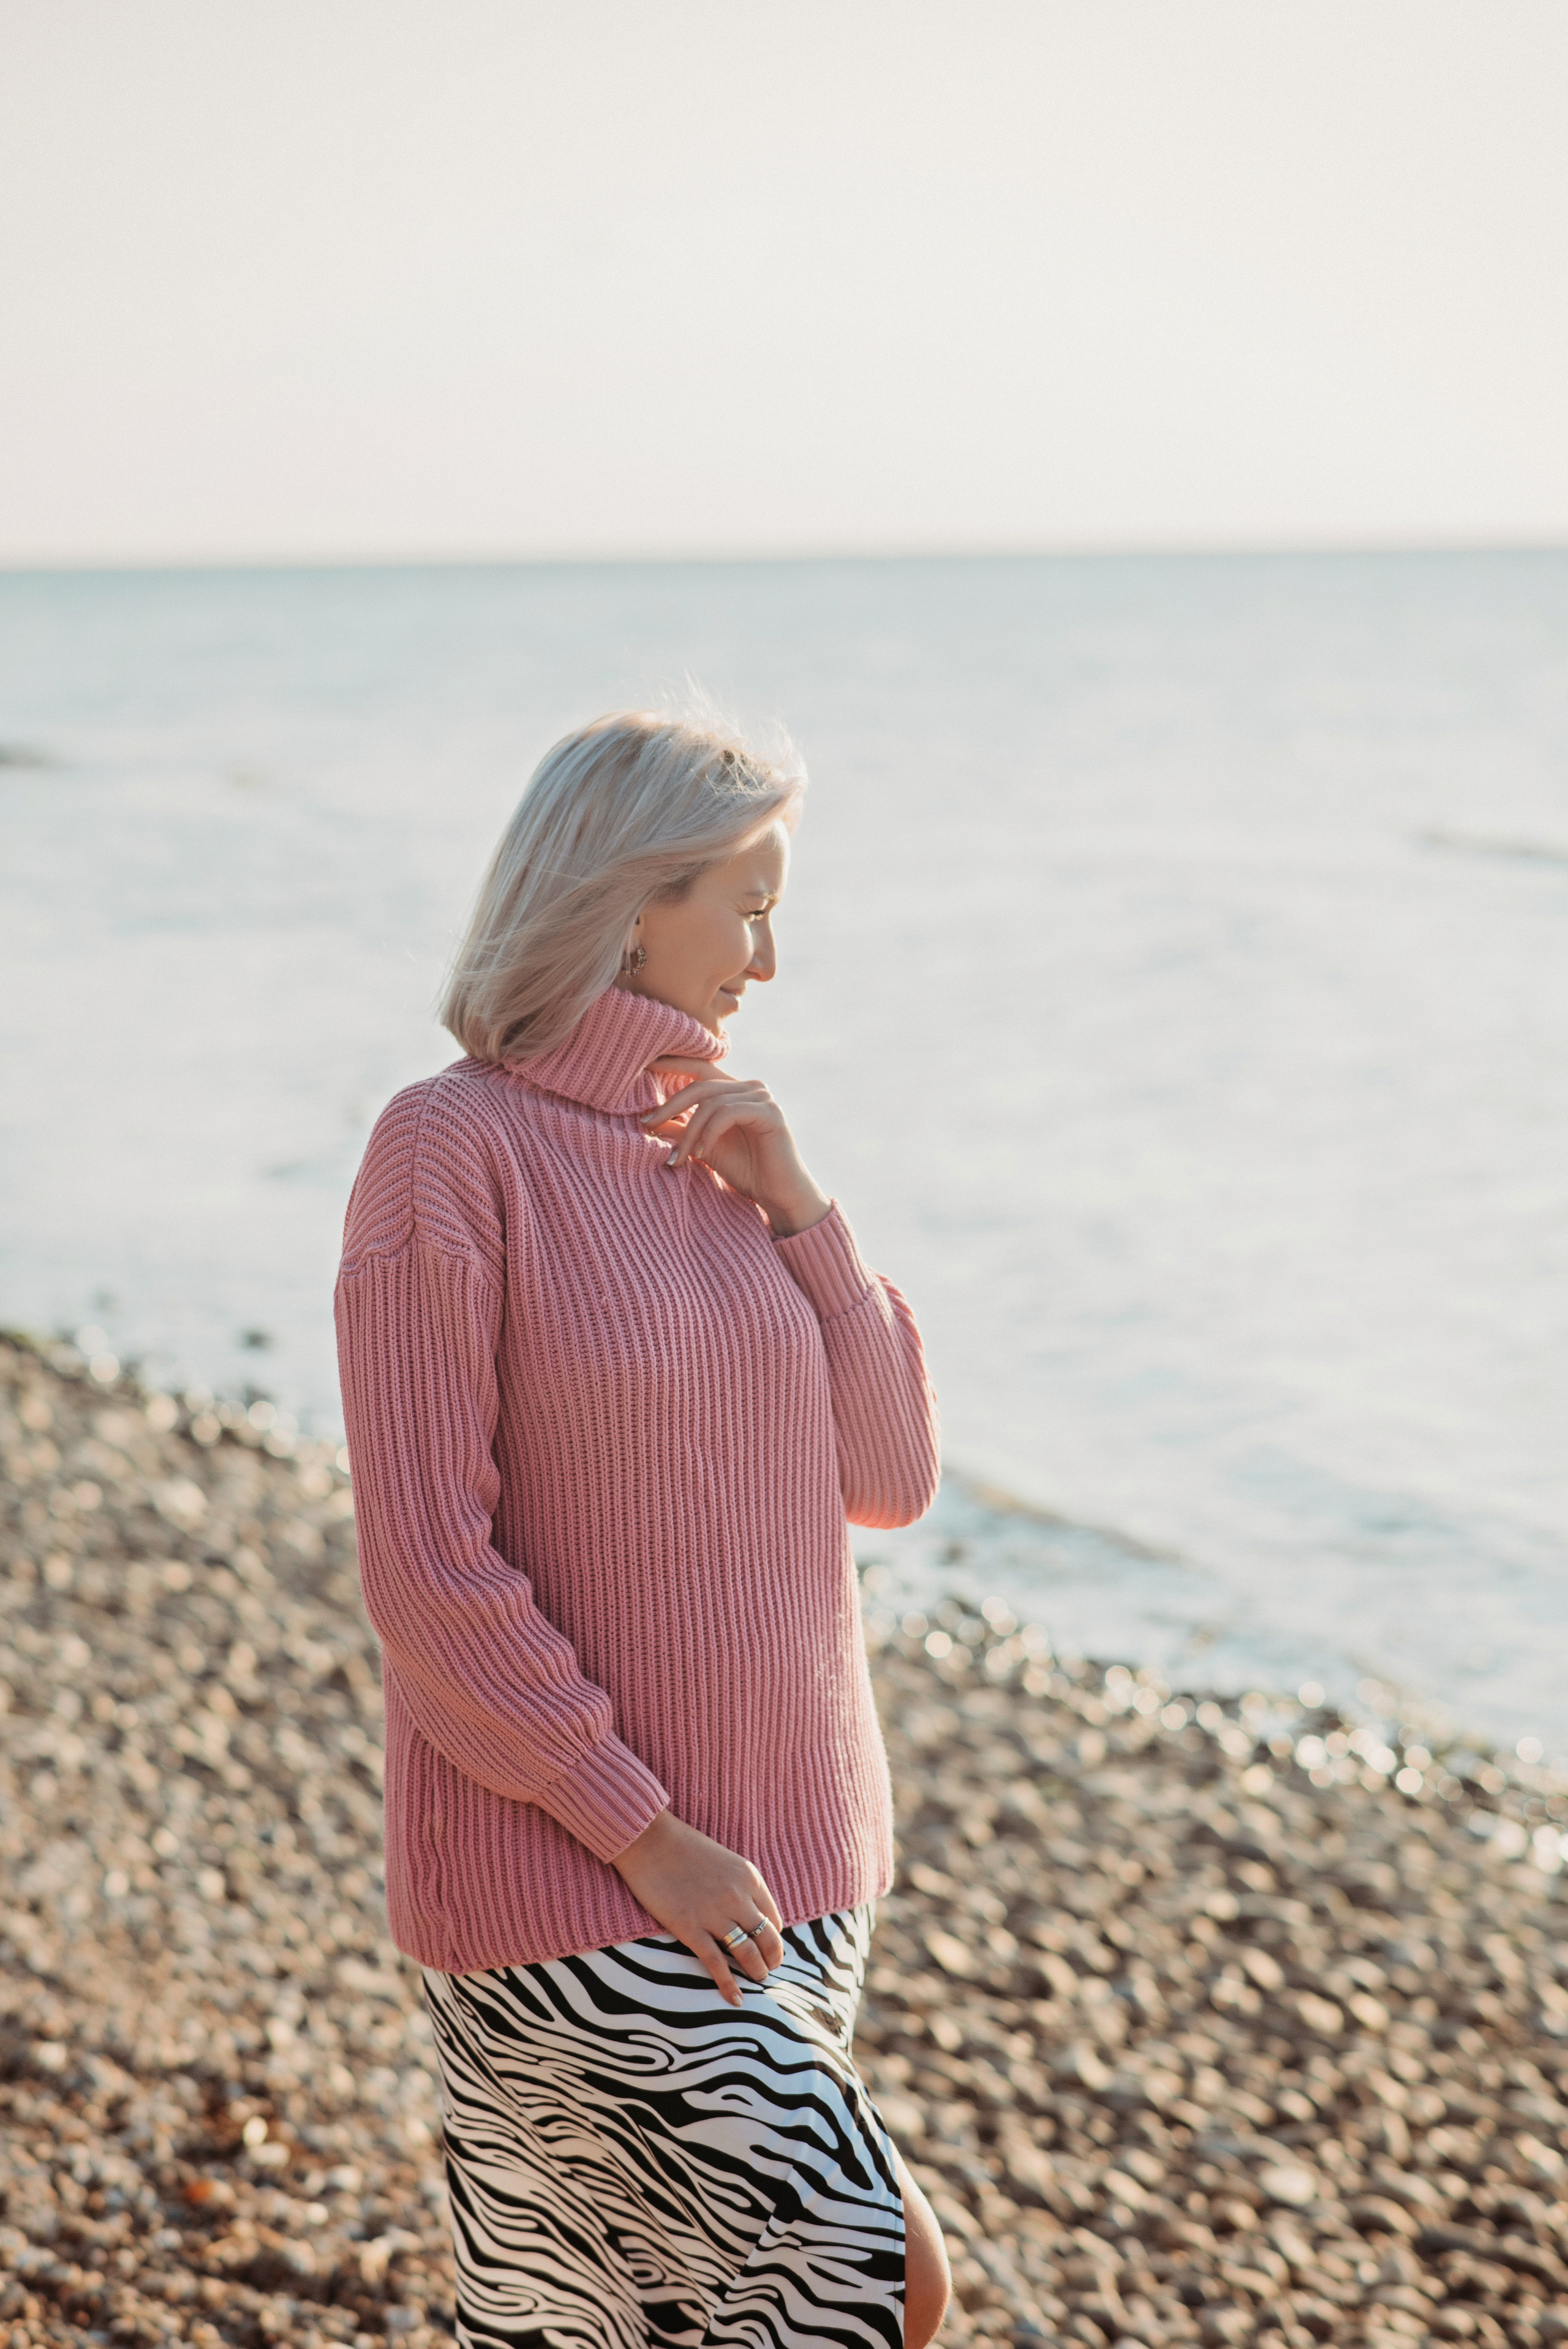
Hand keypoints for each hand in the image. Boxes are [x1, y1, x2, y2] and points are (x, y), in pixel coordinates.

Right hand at [612, 1810, 786, 2005]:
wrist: (649, 1840)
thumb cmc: (684, 1848)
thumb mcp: (725, 1860)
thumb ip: (741, 1886)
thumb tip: (750, 1916)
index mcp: (749, 1877)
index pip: (774, 1919)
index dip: (773, 1938)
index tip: (768, 1949)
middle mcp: (737, 1896)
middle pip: (768, 1940)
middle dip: (772, 1960)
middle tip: (767, 1971)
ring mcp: (714, 1914)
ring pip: (748, 1954)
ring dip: (756, 1972)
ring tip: (756, 1981)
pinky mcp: (689, 1928)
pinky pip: (717, 1964)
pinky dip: (729, 1985)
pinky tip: (736, 1999)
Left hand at [641, 1059, 831, 1237]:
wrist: (779, 1195)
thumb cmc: (745, 1171)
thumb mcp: (703, 1148)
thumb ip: (681, 1130)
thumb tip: (649, 1119)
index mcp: (735, 1090)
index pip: (699, 1068)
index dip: (672, 1063)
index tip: (643, 1065)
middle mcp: (750, 1087)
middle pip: (699, 1085)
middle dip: (669, 1105)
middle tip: (646, 1125)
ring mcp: (762, 1097)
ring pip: (711, 1102)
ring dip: (689, 1131)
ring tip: (678, 1158)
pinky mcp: (770, 1112)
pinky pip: (728, 1113)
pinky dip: (709, 1132)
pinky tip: (701, 1153)